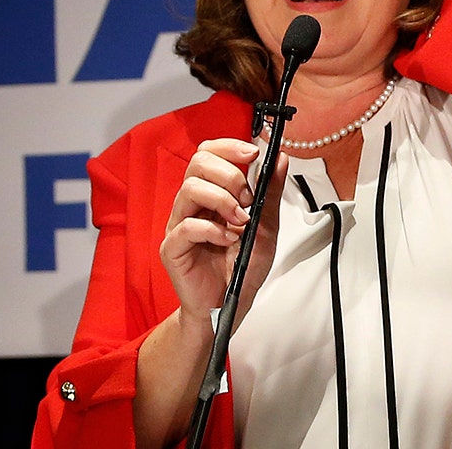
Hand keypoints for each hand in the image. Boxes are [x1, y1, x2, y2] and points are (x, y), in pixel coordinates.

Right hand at [159, 138, 289, 329]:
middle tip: (248, 198)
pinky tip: (228, 240)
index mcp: (212, 194)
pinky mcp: (172, 248)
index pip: (208, 153)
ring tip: (241, 220)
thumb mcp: (267, 227)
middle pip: (197, 163)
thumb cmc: (243, 267)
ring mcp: (179, 225)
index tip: (253, 153)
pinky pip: (186, 226)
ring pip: (190, 189)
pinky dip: (212, 229)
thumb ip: (272, 192)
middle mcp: (192, 205)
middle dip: (229, 173)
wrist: (231, 304)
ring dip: (223, 200)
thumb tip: (279, 158)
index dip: (228, 147)